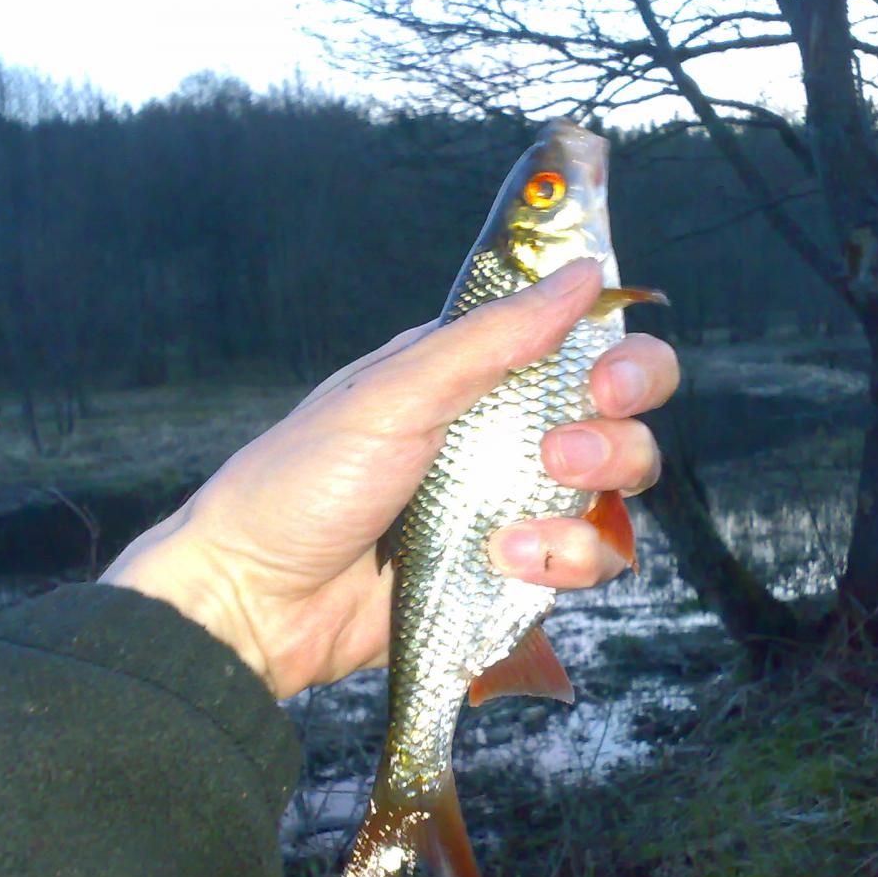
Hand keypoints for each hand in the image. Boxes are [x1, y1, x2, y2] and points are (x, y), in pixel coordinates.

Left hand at [100, 260, 679, 698]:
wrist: (257, 603)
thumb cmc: (302, 482)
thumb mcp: (392, 395)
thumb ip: (492, 338)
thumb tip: (583, 273)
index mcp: (474, 375)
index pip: (579, 344)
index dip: (616, 352)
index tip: (604, 375)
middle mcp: (505, 434)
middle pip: (620, 417)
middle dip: (619, 428)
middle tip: (573, 442)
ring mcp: (513, 505)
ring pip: (614, 493)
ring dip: (593, 497)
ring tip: (528, 509)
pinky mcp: (514, 572)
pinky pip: (585, 560)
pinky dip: (564, 560)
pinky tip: (505, 559)